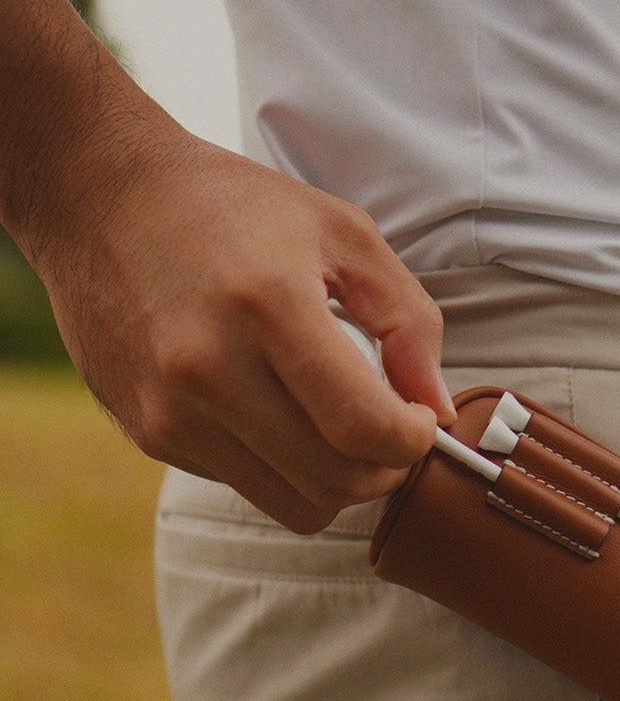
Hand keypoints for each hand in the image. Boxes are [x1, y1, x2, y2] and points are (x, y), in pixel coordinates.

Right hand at [34, 121, 454, 531]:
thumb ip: (408, 320)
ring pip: (291, 503)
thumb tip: (437, 412)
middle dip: (384, 471)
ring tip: (340, 428)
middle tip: (391, 433)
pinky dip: (278, 465)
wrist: (100, 197)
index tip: (419, 421)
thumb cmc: (233, 207)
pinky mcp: (148, 432)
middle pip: (333, 481)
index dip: (411, 442)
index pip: (363, 426)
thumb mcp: (341, 232)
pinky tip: (273, 409)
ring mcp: (171, 409)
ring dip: (335, 481)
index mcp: (268, 304)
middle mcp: (210, 367)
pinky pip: (244, 484)